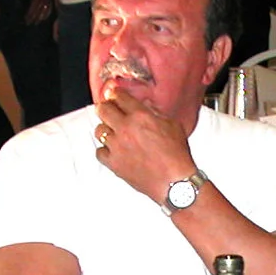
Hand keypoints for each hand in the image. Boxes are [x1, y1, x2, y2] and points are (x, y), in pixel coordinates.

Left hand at [25, 0, 55, 23]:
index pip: (32, 9)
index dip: (29, 15)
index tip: (26, 20)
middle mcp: (43, 1)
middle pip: (38, 12)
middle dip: (33, 18)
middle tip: (30, 24)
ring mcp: (49, 1)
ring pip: (44, 12)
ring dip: (40, 18)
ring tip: (37, 22)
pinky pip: (50, 8)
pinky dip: (47, 14)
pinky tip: (46, 16)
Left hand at [93, 80, 198, 200]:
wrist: (174, 181)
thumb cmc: (176, 156)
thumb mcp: (172, 126)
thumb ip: (155, 114)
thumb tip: (146, 110)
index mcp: (140, 116)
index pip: (119, 97)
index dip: (115, 93)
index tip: (113, 93)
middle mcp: (125, 129)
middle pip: (103, 109)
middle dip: (105, 107)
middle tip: (108, 109)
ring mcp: (117, 146)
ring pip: (99, 130)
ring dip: (106, 129)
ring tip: (113, 132)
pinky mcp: (113, 163)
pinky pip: (99, 151)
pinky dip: (105, 150)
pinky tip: (113, 150)